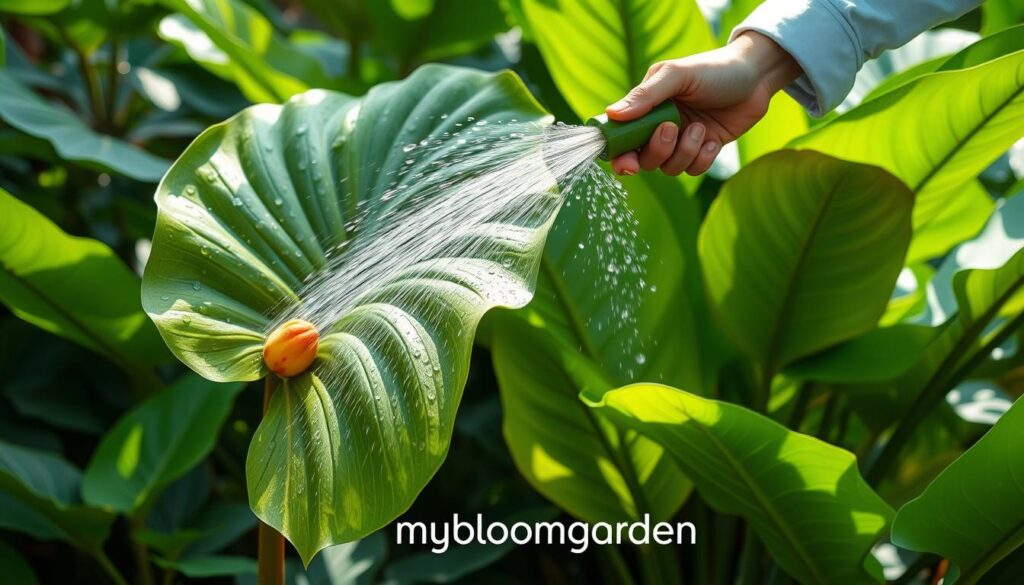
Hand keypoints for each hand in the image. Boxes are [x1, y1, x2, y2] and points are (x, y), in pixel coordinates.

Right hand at [607, 31, 800, 175]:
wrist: (756, 76)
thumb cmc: (714, 69)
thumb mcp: (677, 75)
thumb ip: (645, 95)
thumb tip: (613, 114)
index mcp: (647, 107)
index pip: (622, 138)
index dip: (618, 155)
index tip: (626, 163)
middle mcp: (660, 126)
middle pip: (644, 159)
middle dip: (657, 151)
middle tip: (671, 129)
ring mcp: (682, 140)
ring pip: (669, 168)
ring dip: (685, 151)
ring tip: (701, 128)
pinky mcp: (703, 150)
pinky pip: (693, 170)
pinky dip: (702, 158)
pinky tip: (713, 139)